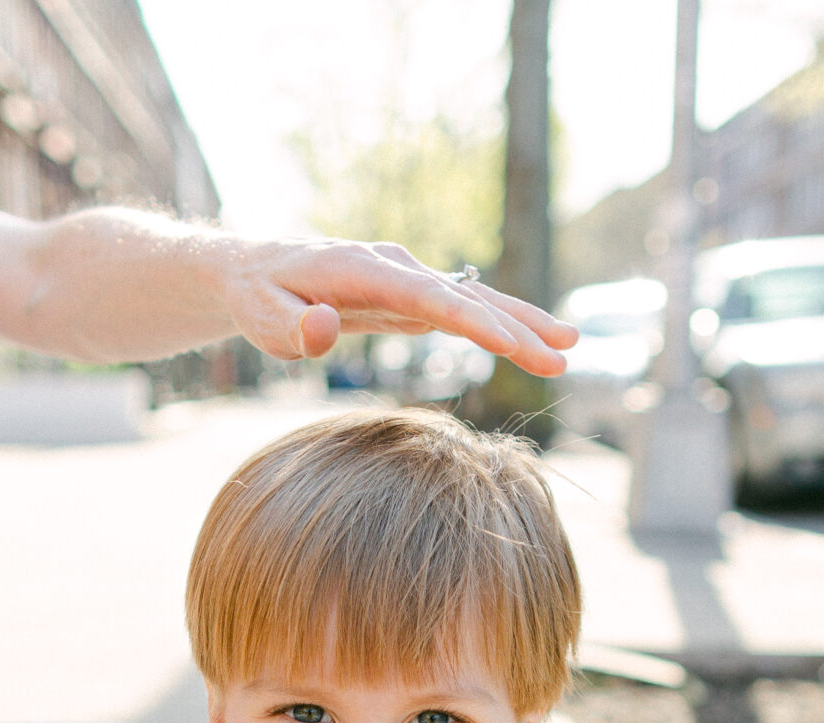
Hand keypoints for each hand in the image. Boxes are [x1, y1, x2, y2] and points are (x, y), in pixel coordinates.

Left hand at [225, 240, 577, 375]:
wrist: (254, 270)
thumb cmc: (259, 298)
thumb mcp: (263, 319)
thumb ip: (293, 328)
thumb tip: (325, 328)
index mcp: (364, 269)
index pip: (429, 298)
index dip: (473, 321)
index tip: (513, 343)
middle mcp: (395, 266)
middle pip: (466, 296)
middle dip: (517, 324)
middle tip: (564, 354)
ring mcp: (406, 277)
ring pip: (473, 298)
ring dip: (521, 322)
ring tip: (568, 346)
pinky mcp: (410, 294)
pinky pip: (462, 309)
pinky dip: (499, 323)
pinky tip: (531, 343)